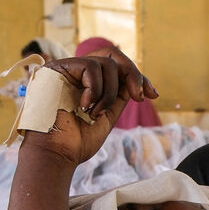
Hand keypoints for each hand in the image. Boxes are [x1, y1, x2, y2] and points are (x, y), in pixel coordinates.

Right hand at [21, 55, 156, 166]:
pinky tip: (85, 106)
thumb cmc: (76, 143)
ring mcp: (65, 69)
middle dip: (133, 73)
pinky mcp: (57, 68)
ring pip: (106, 64)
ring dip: (110, 93)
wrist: (55, 154)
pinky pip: (91, 67)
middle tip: (140, 97)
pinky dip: (96, 89)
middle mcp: (74, 72)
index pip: (114, 66)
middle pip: (112, 55)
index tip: (152, 95)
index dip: (135, 76)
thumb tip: (137, 82)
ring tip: (95, 113)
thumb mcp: (107, 115)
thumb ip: (119, 95)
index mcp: (85, 83)